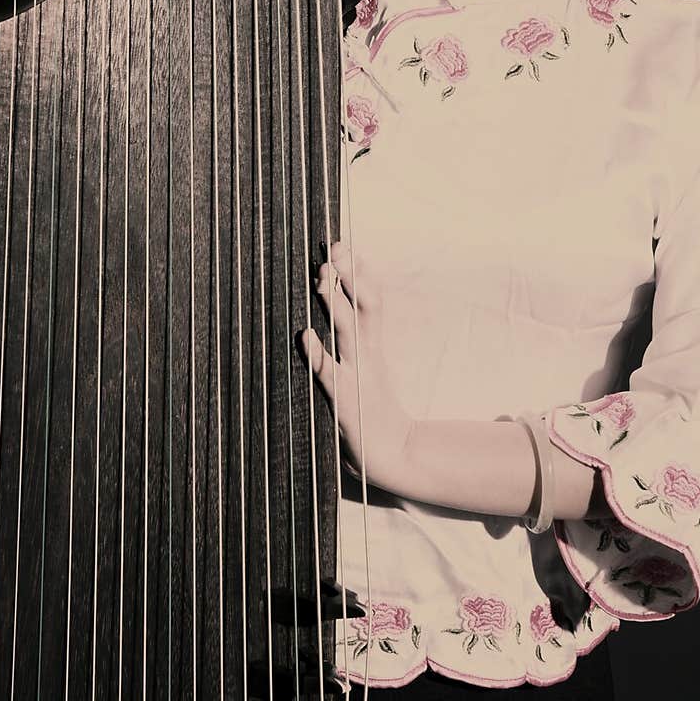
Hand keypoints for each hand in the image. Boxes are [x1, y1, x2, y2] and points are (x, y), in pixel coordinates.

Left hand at [299, 240, 415, 494]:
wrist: (393, 454)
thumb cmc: (374, 408)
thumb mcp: (371, 365)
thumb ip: (362, 335)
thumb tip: (350, 301)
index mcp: (372, 345)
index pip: (371, 300)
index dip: (360, 273)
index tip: (346, 245)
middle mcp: (367, 354)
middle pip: (364, 307)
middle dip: (350, 277)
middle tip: (334, 249)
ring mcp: (357, 375)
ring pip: (347, 332)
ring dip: (336, 305)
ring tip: (322, 280)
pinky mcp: (344, 399)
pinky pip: (329, 373)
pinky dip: (318, 353)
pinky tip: (306, 337)